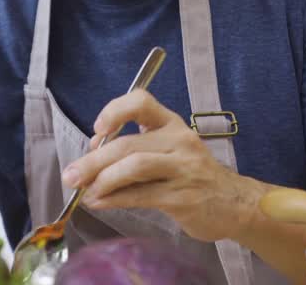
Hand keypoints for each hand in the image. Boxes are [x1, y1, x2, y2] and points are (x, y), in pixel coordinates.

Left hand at [61, 91, 249, 241]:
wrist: (235, 203)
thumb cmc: (192, 174)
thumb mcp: (169, 150)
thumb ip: (134, 148)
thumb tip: (92, 153)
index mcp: (171, 123)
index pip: (141, 101)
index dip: (114, 111)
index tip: (97, 130)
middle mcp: (178, 140)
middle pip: (127, 144)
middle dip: (93, 160)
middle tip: (71, 175)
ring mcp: (183, 168)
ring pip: (134, 167)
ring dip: (102, 180)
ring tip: (84, 192)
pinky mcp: (182, 197)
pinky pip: (141, 196)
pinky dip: (114, 199)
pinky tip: (99, 202)